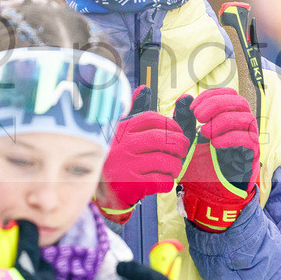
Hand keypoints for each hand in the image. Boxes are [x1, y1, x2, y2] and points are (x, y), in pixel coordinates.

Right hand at [99, 86, 190, 223]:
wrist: (98, 190)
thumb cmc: (116, 158)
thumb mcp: (120, 134)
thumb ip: (135, 113)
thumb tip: (144, 89)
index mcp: (121, 129)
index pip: (151, 119)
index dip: (171, 124)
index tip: (178, 132)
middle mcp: (122, 145)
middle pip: (161, 139)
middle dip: (179, 144)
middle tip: (183, 150)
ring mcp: (125, 165)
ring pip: (164, 161)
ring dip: (176, 165)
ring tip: (174, 167)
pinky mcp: (130, 184)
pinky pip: (160, 181)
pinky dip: (168, 181)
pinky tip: (165, 180)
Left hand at [173, 88, 259, 232]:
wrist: (211, 192)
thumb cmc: (202, 162)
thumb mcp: (188, 137)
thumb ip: (185, 118)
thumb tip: (183, 97)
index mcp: (231, 116)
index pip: (229, 94)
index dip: (211, 96)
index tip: (192, 108)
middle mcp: (244, 125)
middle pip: (239, 102)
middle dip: (217, 105)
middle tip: (198, 117)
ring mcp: (251, 139)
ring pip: (246, 119)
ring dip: (222, 121)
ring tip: (204, 133)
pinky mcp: (253, 156)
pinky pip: (248, 141)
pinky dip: (231, 139)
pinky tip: (214, 144)